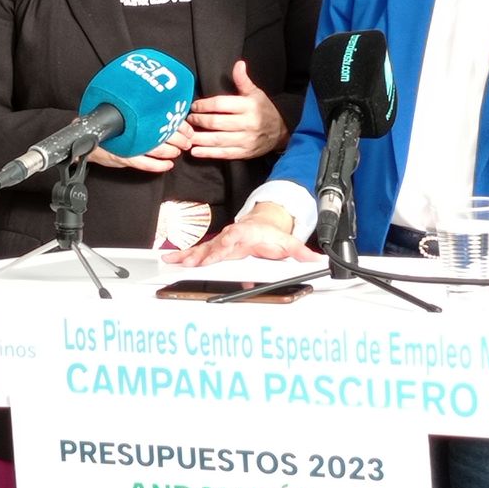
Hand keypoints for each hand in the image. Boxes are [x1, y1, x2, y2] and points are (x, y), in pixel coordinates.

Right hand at [87, 120, 193, 172]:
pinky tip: (168, 165)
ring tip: (178, 151)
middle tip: (187, 141)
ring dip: (171, 151)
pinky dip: (158, 165)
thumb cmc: (107, 128)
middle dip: (178, 139)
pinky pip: (145, 164)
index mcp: (133, 116)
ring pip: (156, 149)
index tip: (186, 127)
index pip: (161, 118)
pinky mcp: (124, 158)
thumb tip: (160, 109)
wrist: (85, 140)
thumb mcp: (121, 117)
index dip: (176, 123)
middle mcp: (132, 130)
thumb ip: (137, 115)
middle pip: (162, 133)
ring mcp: (128, 145)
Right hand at [163, 203, 313, 264]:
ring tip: (173, 261)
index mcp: (246, 235)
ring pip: (202, 249)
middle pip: (213, 246)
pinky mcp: (216, 248)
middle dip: (199, 255)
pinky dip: (184, 256)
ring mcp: (221, 243)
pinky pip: (198, 252)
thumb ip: (300, 253)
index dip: (224, 246)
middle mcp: (230, 237)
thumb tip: (316, 260)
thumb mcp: (287, 243)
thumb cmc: (271, 235)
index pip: (233, 240)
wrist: (262, 224)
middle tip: (186, 263)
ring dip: (187, 256)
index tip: (215, 252)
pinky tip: (172, 259)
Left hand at [186, 60, 286, 159]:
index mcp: (249, 106)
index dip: (204, 105)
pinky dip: (208, 153)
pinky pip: (223, 154)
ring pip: (218, 140)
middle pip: (216, 122)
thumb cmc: (263, 109)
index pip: (221, 105)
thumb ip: (243, 80)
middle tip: (187, 120)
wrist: (280, 132)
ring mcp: (246, 140)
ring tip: (186, 136)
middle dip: (199, 121)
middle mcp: (248, 123)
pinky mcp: (244, 153)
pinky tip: (195, 151)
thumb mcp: (255, 93)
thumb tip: (238, 64)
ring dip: (199, 138)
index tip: (194, 106)